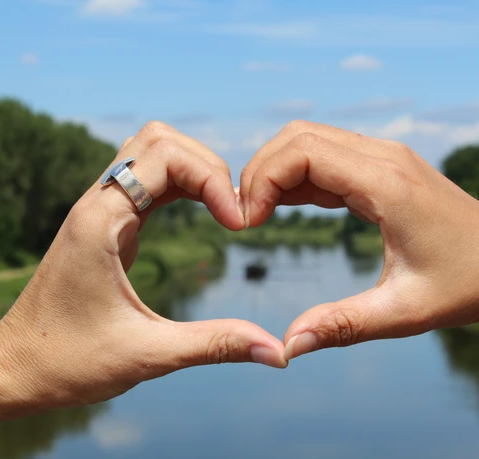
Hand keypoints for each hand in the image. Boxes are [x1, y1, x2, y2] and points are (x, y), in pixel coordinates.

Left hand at [0, 121, 286, 409]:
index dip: (213, 179)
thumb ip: (215, 345)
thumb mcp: (147, 355)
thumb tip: (278, 352)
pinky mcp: (101, 225)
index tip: (238, 225)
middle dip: (206, 165)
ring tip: (223, 209)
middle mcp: (95, 204)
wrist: (13, 369)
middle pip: (158, 139)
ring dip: (191, 170)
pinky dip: (178, 186)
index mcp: (100, 221)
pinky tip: (200, 212)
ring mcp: (96, 211)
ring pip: (149, 153)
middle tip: (232, 211)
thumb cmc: (66, 362)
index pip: (166, 155)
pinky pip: (143, 182)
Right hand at [240, 120, 478, 360]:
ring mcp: (382, 159)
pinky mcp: (380, 169)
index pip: (301, 152)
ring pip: (307, 141)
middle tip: (245, 219)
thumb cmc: (470, 282)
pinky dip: (294, 177)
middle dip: (260, 171)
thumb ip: (344, 325)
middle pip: (297, 136)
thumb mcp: (406, 311)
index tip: (248, 223)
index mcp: (386, 183)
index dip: (262, 180)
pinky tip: (280, 208)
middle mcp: (382, 158)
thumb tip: (289, 346)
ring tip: (256, 215)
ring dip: (274, 171)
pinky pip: (324, 158)